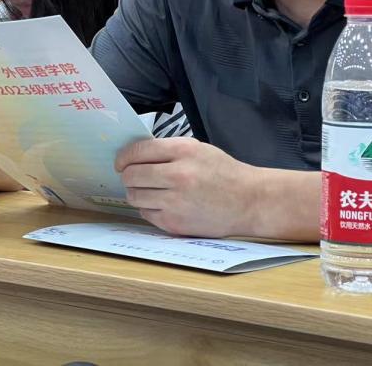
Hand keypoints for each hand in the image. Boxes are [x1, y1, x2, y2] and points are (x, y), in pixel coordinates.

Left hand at [115, 137, 259, 236]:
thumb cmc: (223, 172)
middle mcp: (178, 176)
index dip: (124, 157)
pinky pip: (146, 214)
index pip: (138, 151)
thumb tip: (134, 155)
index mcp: (183, 151)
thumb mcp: (198, 149)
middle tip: (134, 177)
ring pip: (134, 196)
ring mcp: (176, 202)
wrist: (250, 201)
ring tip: (149, 191)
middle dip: (128, 176)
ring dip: (136, 193)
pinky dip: (148, 209)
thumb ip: (167, 150)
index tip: (120, 162)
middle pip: (131, 176)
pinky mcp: (176, 223)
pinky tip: (161, 204)